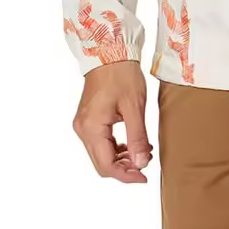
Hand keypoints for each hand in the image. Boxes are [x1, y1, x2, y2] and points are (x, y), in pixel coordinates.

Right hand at [73, 60, 152, 183]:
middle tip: (146, 164)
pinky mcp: (88, 119)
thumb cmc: (122, 73)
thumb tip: (140, 163)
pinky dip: (116, 148)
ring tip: (143, 152)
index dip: (126, 175)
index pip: (106, 165)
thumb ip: (137, 137)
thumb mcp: (134, 106)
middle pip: (101, 163)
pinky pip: (100, 142)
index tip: (144, 177)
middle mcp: (82, 129)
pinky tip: (132, 144)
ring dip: (121, 158)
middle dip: (124, 168)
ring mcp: (83, 124)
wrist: (110, 51)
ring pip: (101, 154)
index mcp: (91, 127)